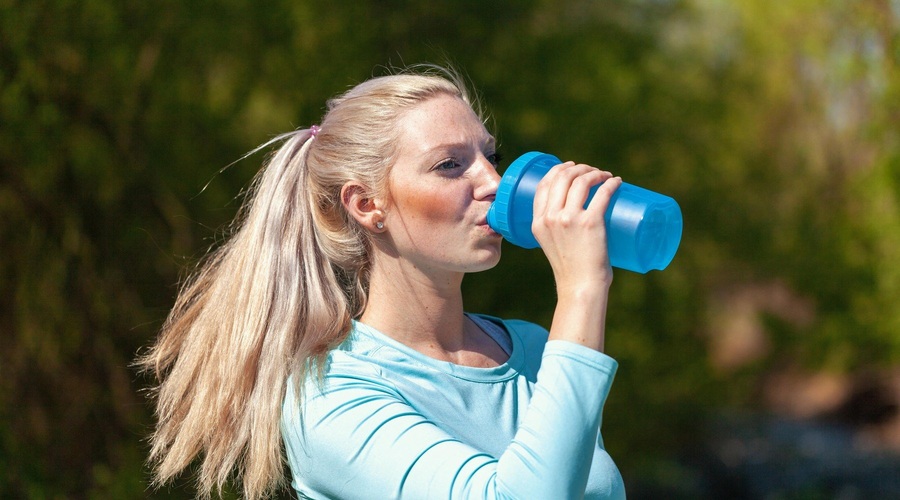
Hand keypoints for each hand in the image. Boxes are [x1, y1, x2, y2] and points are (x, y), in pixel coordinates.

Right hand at [532, 161, 621, 350]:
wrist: (580, 287)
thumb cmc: (571, 268)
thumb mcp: (551, 244)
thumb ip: (555, 228)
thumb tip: (572, 214)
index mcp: (538, 222)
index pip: (544, 184)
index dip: (558, 169)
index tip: (571, 167)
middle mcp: (551, 217)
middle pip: (563, 177)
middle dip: (579, 168)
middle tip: (592, 172)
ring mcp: (570, 219)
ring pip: (582, 181)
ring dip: (595, 172)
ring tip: (605, 176)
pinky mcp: (591, 222)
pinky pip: (602, 193)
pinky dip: (611, 183)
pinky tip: (615, 181)